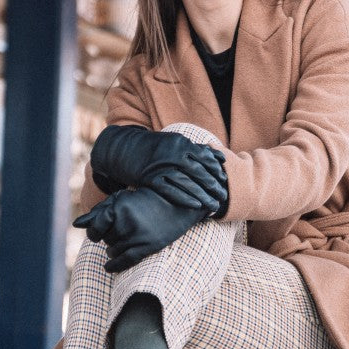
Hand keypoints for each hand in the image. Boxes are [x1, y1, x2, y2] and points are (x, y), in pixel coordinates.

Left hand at [73, 189, 205, 272]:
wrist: (173, 204)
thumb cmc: (142, 201)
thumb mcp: (119, 201)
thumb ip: (97, 212)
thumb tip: (76, 224)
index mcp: (117, 209)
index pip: (94, 230)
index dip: (95, 233)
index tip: (99, 233)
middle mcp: (125, 223)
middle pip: (105, 240)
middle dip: (109, 238)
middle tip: (122, 231)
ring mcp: (137, 236)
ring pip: (113, 251)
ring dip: (114, 250)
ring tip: (125, 241)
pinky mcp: (147, 247)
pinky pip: (125, 261)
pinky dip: (115, 266)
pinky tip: (108, 267)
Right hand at [90, 126, 226, 213]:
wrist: (124, 149)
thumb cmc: (155, 148)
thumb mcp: (175, 143)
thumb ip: (198, 150)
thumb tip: (220, 157)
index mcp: (180, 143)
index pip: (204, 158)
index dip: (215, 171)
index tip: (225, 182)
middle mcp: (172, 153)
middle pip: (198, 171)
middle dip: (212, 185)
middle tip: (223, 197)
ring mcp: (161, 166)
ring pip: (186, 183)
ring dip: (202, 195)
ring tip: (213, 205)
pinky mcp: (150, 178)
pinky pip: (170, 190)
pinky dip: (184, 198)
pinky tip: (196, 206)